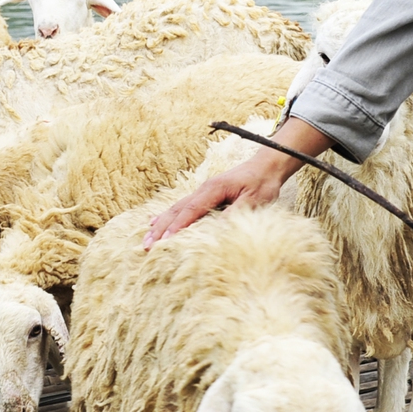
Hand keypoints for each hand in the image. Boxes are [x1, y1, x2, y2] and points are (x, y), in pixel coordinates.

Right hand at [144, 117, 327, 246]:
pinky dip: (168, 217)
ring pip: (176, 209)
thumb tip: (219, 228)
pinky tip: (157, 223)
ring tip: (146, 237)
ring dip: (160, 224)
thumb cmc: (262, 183)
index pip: (191, 210)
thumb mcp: (254, 199)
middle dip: (160, 228)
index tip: (164, 241)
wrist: (266, 166)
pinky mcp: (205, 196)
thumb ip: (236, 213)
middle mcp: (203, 189)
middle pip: (177, 210)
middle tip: (146, 245)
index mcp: (213, 189)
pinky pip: (182, 208)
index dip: (177, 227)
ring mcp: (202, 192)